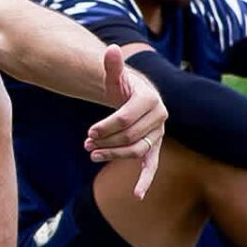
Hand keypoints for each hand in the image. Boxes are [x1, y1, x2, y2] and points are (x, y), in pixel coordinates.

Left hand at [83, 45, 166, 198]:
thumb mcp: (115, 77)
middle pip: (129, 136)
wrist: (133, 97)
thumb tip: (110, 50)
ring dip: (113, 155)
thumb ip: (112, 65)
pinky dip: (145, 181)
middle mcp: (160, 117)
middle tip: (87, 144)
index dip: (106, 127)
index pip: (126, 119)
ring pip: (135, 151)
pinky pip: (151, 166)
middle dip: (106, 141)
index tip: (89, 133)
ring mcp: (158, 134)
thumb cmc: (122, 87)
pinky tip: (137, 195)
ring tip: (92, 154)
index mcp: (150, 100)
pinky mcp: (154, 147)